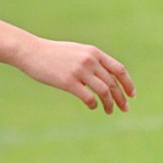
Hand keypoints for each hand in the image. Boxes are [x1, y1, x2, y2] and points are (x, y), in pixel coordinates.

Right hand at [16, 36, 135, 113]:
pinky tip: (92, 106)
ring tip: (109, 111)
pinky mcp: (68, 82)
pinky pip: (88, 97)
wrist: (30, 51)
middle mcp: (89, 60)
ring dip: (110, 104)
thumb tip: (105, 76)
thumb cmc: (52, 53)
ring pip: (104, 91)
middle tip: (125, 109)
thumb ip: (91, 60)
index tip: (132, 94)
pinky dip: (94, 104)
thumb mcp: (76, 51)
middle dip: (121, 98)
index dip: (128, 83)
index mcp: (93, 52)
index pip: (118, 69)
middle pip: (113, 83)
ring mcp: (79, 71)